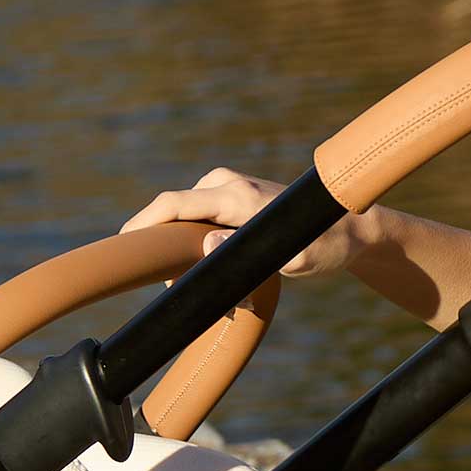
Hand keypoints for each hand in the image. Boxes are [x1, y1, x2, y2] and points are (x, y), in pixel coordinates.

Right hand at [123, 166, 365, 277]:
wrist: (350, 226)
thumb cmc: (325, 246)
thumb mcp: (294, 260)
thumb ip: (251, 255)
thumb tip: (204, 245)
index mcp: (238, 197)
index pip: (175, 203)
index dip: (143, 223)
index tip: (121, 244)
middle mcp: (228, 183)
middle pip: (172, 210)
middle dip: (162, 247)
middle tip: (171, 286)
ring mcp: (229, 185)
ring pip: (186, 217)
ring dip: (183, 250)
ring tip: (209, 285)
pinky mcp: (232, 193)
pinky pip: (199, 215)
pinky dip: (196, 242)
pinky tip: (212, 266)